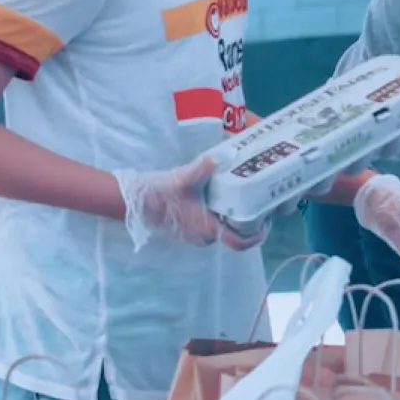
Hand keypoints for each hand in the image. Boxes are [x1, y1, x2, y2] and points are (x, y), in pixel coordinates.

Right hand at [114, 157, 265, 252]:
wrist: (133, 202)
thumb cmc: (158, 194)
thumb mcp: (181, 179)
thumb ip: (202, 168)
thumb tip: (218, 158)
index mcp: (207, 228)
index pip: (239, 242)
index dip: (257, 235)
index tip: (267, 220)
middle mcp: (204, 236)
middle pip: (236, 234)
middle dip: (250, 220)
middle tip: (261, 200)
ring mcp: (196, 234)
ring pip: (224, 229)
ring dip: (235, 216)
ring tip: (247, 195)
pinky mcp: (189, 228)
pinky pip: (212, 225)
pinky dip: (222, 214)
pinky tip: (226, 196)